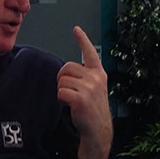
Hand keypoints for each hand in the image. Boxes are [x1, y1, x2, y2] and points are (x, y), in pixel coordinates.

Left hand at [57, 26, 111, 158]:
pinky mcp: (81, 99)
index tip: (76, 29)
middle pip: (66, 68)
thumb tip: (67, 71)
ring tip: (72, 100)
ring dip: (62, 91)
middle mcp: (96, 78)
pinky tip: (70, 105)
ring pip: (62, 81)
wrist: (98, 129)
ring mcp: (89, 88)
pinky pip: (60, 92)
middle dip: (62, 78)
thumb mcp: (95, 88)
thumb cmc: (93, 109)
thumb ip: (86, 76)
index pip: (90, 53)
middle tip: (69, 90)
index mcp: (99, 73)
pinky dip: (61, 99)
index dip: (82, 40)